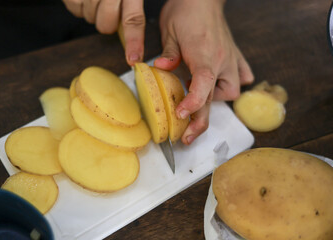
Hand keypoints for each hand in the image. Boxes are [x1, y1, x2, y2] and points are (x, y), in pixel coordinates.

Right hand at [62, 0, 144, 65]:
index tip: (133, 59)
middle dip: (107, 22)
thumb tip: (134, 27)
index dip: (133, 41)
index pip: (133, 20)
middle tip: (108, 5)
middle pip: (106, 26)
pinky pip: (75, 11)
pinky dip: (78, 4)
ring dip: (92, 10)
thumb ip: (133, 5)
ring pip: (90, 19)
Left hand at [154, 0, 253, 144]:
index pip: (204, 85)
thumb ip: (169, 54)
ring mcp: (231, 59)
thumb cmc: (186, 10)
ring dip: (216, 100)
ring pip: (231, 90)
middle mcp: (222, 61)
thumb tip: (160, 69)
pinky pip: (242, 75)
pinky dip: (233, 84)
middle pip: (217, 98)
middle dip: (202, 120)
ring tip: (200, 102)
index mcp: (205, 55)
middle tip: (187, 136)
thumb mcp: (170, 30)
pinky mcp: (234, 55)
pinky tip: (222, 86)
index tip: (181, 116)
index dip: (193, 103)